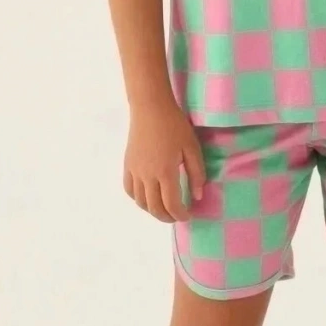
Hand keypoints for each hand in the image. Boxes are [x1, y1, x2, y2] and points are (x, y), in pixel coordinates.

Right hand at [123, 97, 205, 222]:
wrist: (150, 108)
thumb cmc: (175, 125)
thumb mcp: (192, 148)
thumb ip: (197, 173)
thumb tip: (197, 196)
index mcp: (165, 172)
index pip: (172, 204)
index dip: (180, 215)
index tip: (188, 215)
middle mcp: (147, 176)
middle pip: (154, 207)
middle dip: (167, 217)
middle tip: (177, 216)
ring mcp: (134, 171)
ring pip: (140, 202)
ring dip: (152, 210)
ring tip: (164, 208)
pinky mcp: (127, 165)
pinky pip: (129, 189)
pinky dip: (138, 199)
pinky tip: (147, 197)